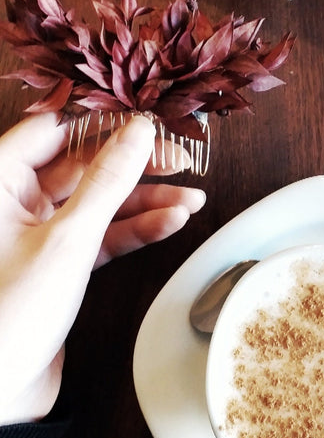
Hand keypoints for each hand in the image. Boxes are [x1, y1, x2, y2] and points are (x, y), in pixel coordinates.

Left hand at [0, 112, 205, 424]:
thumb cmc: (10, 316)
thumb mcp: (68, 240)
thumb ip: (107, 182)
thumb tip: (139, 133)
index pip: (56, 129)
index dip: (105, 123)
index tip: (149, 122)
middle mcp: (13, 201)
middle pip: (83, 164)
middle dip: (135, 165)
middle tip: (180, 159)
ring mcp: (36, 233)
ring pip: (98, 201)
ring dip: (145, 200)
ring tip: (191, 197)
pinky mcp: (57, 263)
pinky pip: (101, 234)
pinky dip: (135, 230)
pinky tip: (170, 222)